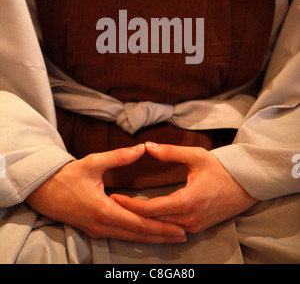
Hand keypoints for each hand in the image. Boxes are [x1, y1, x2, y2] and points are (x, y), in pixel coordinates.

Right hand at [25, 144, 186, 242]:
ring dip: (151, 238)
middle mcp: (102, 224)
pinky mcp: (94, 230)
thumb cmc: (68, 176)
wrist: (43, 191)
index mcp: (104, 209)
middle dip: (161, 236)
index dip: (160, 226)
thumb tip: (142, 148)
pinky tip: (147, 234)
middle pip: (137, 235)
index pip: (138, 223)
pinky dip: (137, 236)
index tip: (178, 227)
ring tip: (171, 237)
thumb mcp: (94, 162)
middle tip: (183, 236)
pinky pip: (120, 236)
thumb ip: (119, 157)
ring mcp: (97, 230)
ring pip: (129, 238)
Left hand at [111, 143, 257, 233]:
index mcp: (187, 201)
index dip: (130, 204)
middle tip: (112, 204)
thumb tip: (147, 145)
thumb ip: (170, 151)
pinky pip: (172, 228)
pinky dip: (156, 223)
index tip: (114, 198)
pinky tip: (145, 215)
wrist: (246, 185)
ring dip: (142, 220)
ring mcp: (194, 226)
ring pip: (161, 228)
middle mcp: (189, 219)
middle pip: (152, 222)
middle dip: (131, 214)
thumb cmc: (221, 169)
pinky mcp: (198, 228)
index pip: (150, 209)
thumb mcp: (196, 155)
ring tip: (124, 210)